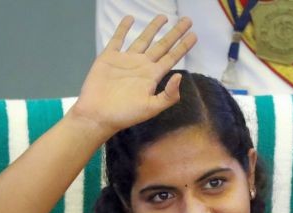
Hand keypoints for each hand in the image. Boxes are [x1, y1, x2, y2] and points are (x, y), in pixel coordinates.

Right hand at [71, 15, 196, 136]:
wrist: (98, 115)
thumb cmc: (125, 115)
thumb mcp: (151, 108)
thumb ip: (168, 95)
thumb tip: (180, 76)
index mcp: (152, 77)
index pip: (172, 58)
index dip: (183, 46)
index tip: (194, 35)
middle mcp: (141, 66)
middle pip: (162, 45)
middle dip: (175, 33)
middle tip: (187, 20)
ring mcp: (126, 60)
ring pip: (143, 39)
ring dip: (153, 28)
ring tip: (164, 17)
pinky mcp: (109, 57)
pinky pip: (118, 39)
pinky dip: (123, 28)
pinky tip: (130, 18)